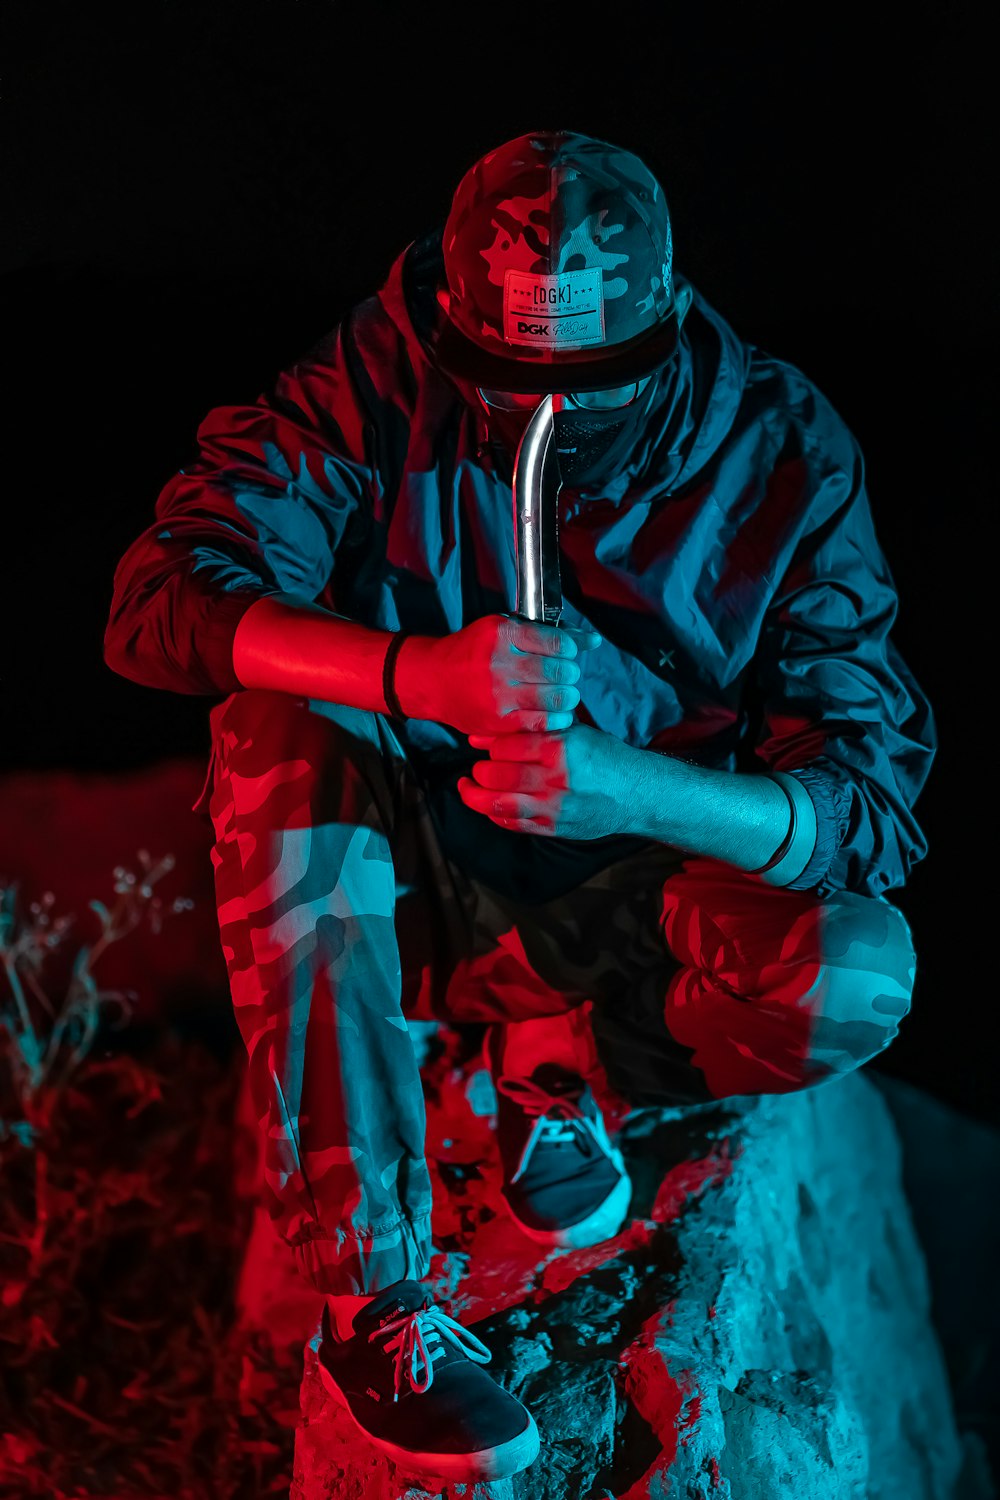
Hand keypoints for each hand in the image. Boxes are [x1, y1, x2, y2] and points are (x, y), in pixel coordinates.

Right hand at [400, 614, 601, 736]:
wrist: (433, 680)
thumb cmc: (474, 651)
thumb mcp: (504, 629)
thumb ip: (548, 634)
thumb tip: (593, 640)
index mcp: (503, 633)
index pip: (558, 643)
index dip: (570, 651)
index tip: (565, 655)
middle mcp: (499, 663)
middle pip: (559, 671)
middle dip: (570, 675)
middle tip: (565, 677)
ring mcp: (497, 695)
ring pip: (555, 698)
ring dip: (567, 697)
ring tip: (561, 694)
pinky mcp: (497, 722)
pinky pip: (542, 723)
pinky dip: (556, 719)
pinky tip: (553, 713)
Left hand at [456, 722, 633, 839]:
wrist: (636, 793)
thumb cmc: (603, 757)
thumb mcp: (575, 732)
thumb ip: (537, 730)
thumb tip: (492, 731)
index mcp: (560, 748)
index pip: (505, 746)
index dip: (487, 744)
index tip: (479, 743)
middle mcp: (555, 779)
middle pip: (496, 775)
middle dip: (480, 770)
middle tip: (477, 767)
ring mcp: (553, 807)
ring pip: (497, 804)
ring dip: (474, 795)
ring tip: (467, 787)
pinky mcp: (554, 828)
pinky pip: (512, 823)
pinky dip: (494, 814)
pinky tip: (488, 804)